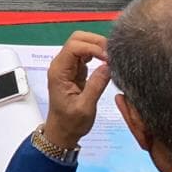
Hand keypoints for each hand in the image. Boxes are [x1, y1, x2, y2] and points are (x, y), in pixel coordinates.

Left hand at [43, 31, 110, 148]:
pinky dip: (97, 54)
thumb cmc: (70, 122)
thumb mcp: (85, 107)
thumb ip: (96, 85)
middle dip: (95, 42)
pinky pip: (86, 54)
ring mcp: (68, 66)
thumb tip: (108, 66)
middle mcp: (61, 65)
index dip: (92, 47)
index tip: (108, 58)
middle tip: (112, 53)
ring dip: (97, 46)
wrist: (62, 132)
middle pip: (76, 39)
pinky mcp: (75, 70)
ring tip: (112, 57)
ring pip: (81, 44)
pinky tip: (107, 61)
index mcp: (59, 71)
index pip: (74, 47)